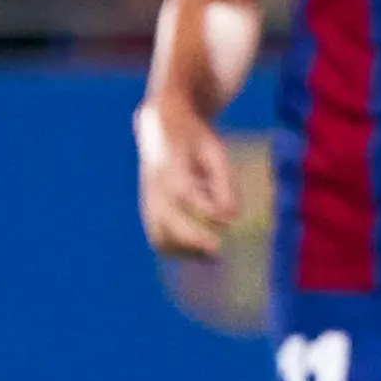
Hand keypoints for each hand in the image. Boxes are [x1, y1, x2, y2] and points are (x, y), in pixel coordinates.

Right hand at [136, 102, 240, 258]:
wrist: (160, 126)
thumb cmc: (195, 139)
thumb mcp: (215, 151)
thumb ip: (224, 183)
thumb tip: (232, 218)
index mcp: (171, 164)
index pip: (184, 194)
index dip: (206, 211)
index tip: (228, 222)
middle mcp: (155, 185)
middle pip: (166, 221)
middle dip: (192, 240)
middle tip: (218, 251)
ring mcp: (148, 199)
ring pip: (158, 235)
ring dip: (183, 250)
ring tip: (209, 255)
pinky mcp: (148, 209)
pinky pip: (157, 237)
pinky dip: (177, 249)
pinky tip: (198, 251)